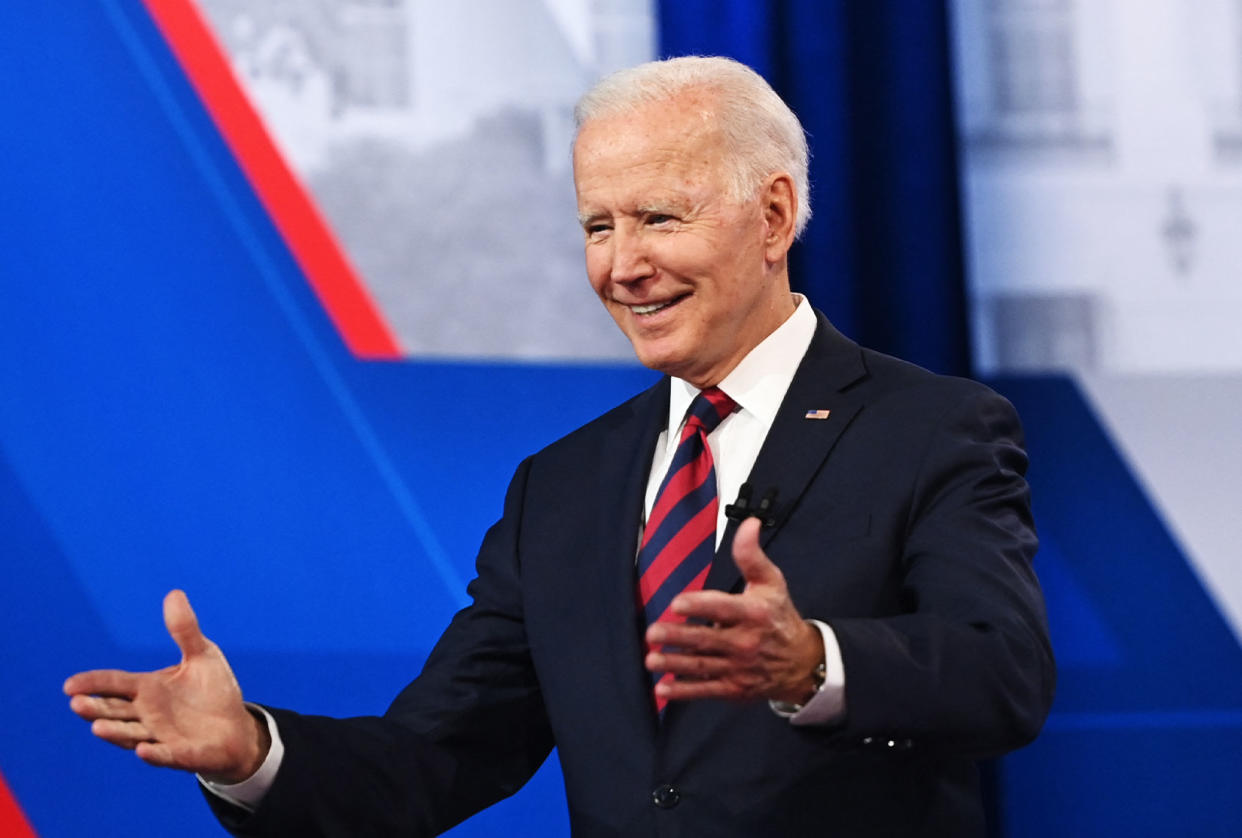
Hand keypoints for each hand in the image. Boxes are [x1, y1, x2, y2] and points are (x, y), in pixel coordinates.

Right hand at [63, 590, 269, 782]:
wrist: (235, 727)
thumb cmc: (213, 691)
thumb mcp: (202, 655)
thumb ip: (185, 630)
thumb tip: (174, 594)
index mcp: (148, 688)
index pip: (115, 684)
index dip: (93, 684)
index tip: (70, 685)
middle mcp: (148, 714)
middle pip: (115, 712)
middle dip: (96, 709)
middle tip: (77, 703)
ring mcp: (162, 736)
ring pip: (132, 735)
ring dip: (115, 732)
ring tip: (98, 727)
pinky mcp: (181, 755)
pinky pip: (166, 756)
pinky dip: (154, 755)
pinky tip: (144, 750)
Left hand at [645, 518, 823, 704]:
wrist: (801, 663)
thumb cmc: (779, 617)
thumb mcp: (771, 582)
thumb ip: (752, 555)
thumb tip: (749, 523)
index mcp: (753, 614)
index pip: (723, 609)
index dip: (700, 605)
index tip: (677, 603)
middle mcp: (745, 642)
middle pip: (706, 639)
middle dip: (678, 637)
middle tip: (653, 632)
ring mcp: (738, 668)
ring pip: (701, 665)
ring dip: (674, 663)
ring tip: (651, 659)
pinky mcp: (733, 687)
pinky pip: (705, 690)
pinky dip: (684, 691)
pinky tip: (663, 689)